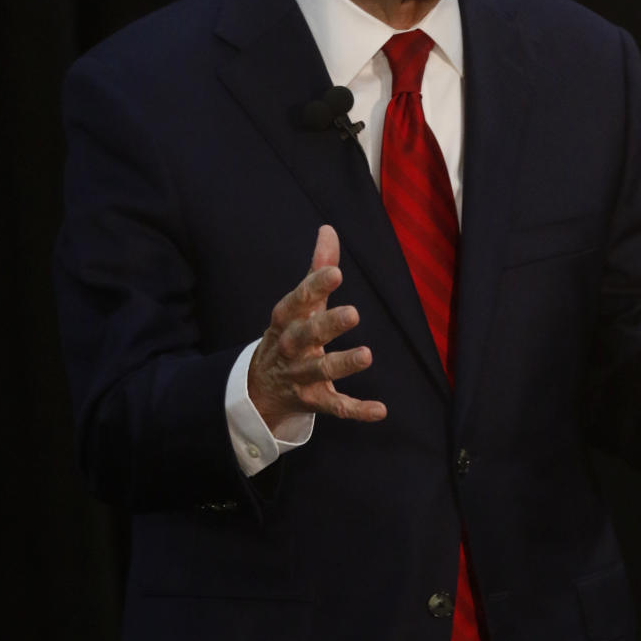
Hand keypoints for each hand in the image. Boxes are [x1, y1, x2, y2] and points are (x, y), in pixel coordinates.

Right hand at [248, 225, 386, 432]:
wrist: (259, 388)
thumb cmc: (289, 335)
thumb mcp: (299, 305)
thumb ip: (317, 270)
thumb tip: (329, 229)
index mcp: (286, 320)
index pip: (298, 301)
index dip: (315, 287)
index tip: (336, 272)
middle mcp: (290, 348)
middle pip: (306, 336)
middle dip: (327, 325)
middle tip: (353, 313)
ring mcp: (300, 377)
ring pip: (321, 371)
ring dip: (343, 364)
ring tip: (367, 355)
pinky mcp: (314, 401)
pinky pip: (336, 407)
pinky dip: (357, 410)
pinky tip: (380, 410)